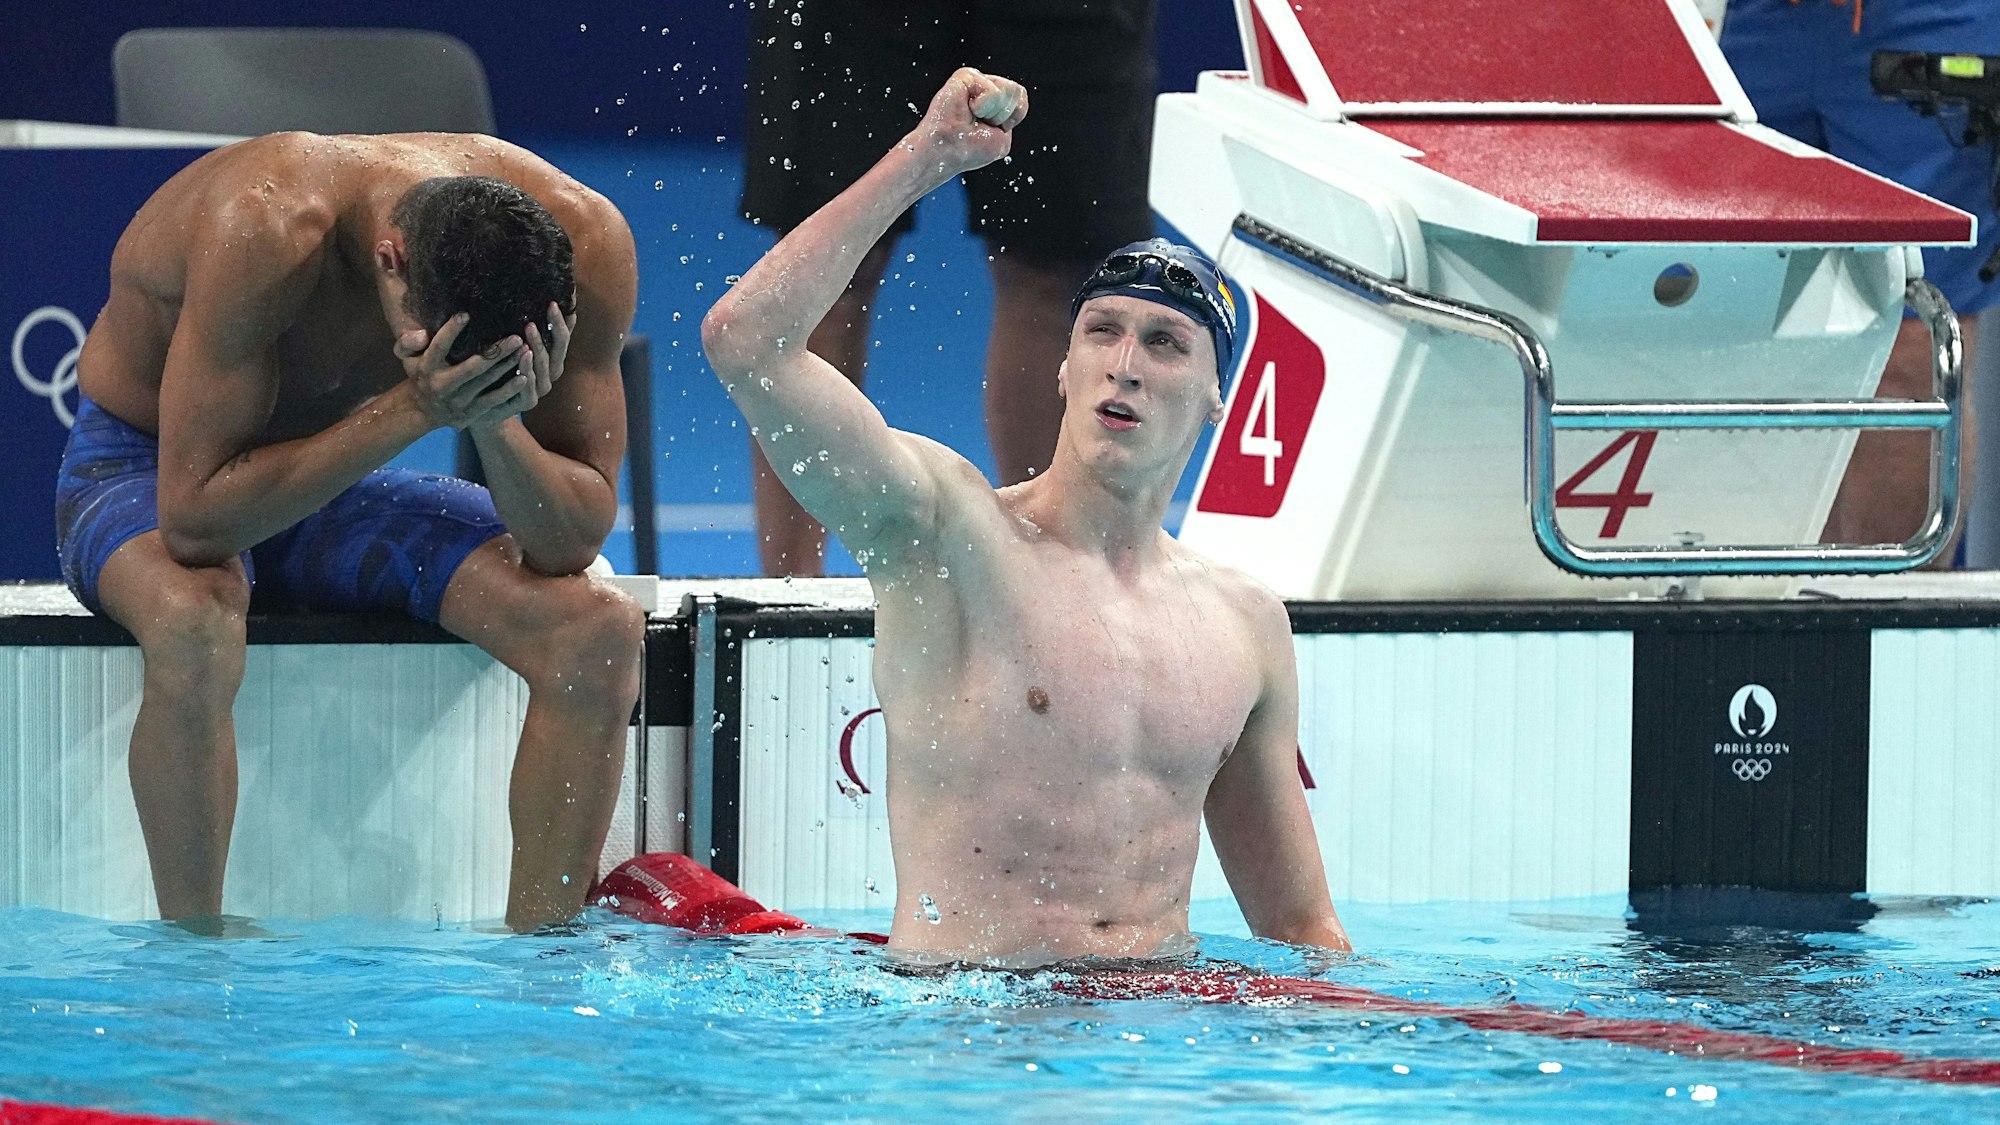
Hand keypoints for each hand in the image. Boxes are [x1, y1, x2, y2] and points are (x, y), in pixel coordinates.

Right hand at [396, 303, 573, 431]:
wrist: (425, 411)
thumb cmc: (421, 374)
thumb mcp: (406, 358)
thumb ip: (406, 343)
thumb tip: (421, 334)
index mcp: (427, 367)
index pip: (439, 347)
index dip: (451, 331)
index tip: (465, 315)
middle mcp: (443, 386)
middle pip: (472, 367)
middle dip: (496, 352)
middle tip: (517, 337)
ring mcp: (459, 401)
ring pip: (488, 383)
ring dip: (508, 367)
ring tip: (525, 350)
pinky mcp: (472, 412)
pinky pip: (495, 401)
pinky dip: (510, 389)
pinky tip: (525, 376)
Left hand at [465, 302, 576, 433]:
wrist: (483, 406)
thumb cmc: (497, 370)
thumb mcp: (509, 347)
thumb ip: (522, 331)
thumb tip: (523, 297)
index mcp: (550, 359)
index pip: (563, 336)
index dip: (565, 319)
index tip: (560, 298)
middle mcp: (549, 373)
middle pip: (559, 348)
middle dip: (555, 326)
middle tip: (549, 307)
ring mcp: (540, 389)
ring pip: (544, 366)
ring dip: (538, 345)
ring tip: (530, 327)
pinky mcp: (527, 403)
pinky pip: (529, 387)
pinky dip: (528, 372)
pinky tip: (523, 357)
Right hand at [906, 67, 1028, 179]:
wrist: (945, 150)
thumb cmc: (968, 150)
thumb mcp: (1002, 139)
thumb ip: (1014, 113)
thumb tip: (1018, 92)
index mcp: (991, 102)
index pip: (1019, 97)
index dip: (1011, 116)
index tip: (990, 129)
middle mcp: (982, 87)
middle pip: (1016, 91)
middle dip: (1002, 115)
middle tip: (978, 125)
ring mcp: (974, 80)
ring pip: (1008, 89)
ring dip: (993, 112)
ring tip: (972, 117)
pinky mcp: (965, 76)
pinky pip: (993, 90)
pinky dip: (983, 106)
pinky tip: (967, 110)